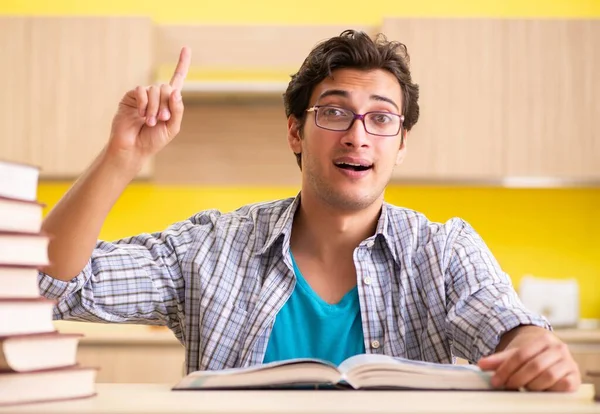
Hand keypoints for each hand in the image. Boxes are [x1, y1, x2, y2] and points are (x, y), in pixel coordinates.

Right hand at [107, 46, 191, 163]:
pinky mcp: (131, 97)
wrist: (134, 148)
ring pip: (154, 90)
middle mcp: (156, 96)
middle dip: (166, 103)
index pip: (177, 79)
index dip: (182, 64)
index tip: (186, 48)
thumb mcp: (172, 127)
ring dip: (155, 107)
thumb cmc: (153, 140)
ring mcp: (143, 96)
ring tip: (150, 122)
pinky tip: (141, 115)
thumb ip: (177, 110)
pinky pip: (141, 91)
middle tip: (162, 119)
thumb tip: (175, 91)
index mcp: (169, 102)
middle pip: (166, 87)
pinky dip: (144, 103)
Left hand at [478, 330, 580, 391]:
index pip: (521, 355)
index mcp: (543, 339)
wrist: (552, 357)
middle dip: (517, 378)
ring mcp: (569, 363)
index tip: (495, 381)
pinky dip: (548, 390)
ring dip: (531, 385)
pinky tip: (537, 391)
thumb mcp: (515, 355)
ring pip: (547, 376)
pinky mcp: (575, 378)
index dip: (506, 369)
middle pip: (534, 366)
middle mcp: (559, 348)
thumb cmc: (532, 356)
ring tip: (521, 388)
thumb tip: (480, 364)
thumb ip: (498, 360)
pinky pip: (561, 386)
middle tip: (506, 386)